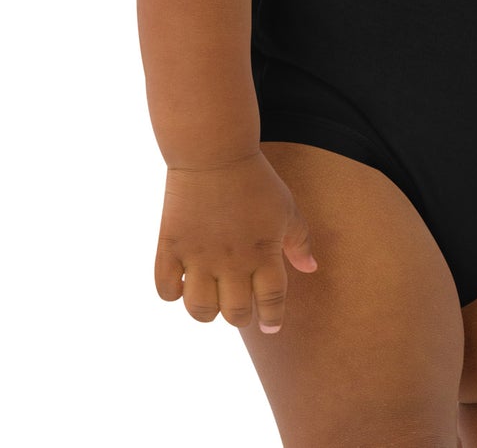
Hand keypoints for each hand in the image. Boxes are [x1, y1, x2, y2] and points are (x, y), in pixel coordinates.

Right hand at [154, 151, 317, 333]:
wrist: (214, 151)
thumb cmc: (256, 179)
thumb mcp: (286, 208)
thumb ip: (299, 242)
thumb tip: (310, 269)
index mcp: (264, 253)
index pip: (271, 303)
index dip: (272, 319)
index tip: (270, 325)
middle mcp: (232, 261)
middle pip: (235, 314)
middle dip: (239, 315)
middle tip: (238, 305)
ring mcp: (199, 256)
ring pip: (200, 311)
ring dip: (206, 311)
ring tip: (209, 296)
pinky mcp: (171, 246)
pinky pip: (166, 290)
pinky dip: (172, 293)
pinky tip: (182, 281)